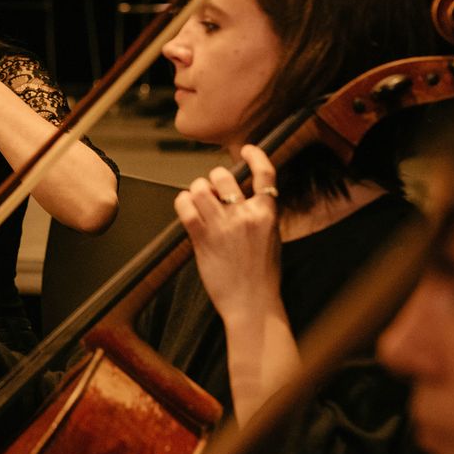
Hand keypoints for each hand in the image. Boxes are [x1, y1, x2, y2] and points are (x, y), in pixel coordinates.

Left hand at [174, 144, 281, 322]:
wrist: (253, 304)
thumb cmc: (262, 276)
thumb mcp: (271, 238)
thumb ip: (259, 214)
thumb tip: (243, 196)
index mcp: (267, 214)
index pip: (265, 173)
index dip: (255, 155)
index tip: (247, 149)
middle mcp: (245, 215)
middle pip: (223, 176)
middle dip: (215, 179)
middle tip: (214, 191)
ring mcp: (223, 226)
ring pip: (201, 187)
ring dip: (197, 190)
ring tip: (199, 202)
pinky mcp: (202, 238)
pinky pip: (185, 207)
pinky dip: (182, 202)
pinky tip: (186, 207)